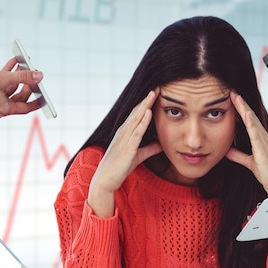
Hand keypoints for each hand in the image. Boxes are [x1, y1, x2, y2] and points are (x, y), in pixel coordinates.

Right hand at [0, 58, 43, 117]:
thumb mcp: (2, 78)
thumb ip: (23, 76)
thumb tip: (40, 75)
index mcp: (5, 109)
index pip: (27, 107)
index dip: (38, 100)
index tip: (46, 94)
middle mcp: (0, 108)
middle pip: (20, 97)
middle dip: (27, 83)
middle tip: (34, 71)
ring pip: (10, 88)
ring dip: (17, 76)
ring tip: (24, 62)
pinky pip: (1, 85)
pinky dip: (7, 75)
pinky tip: (13, 62)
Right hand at [88, 90, 162, 216]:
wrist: (105, 181)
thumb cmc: (119, 168)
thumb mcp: (138, 156)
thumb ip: (149, 149)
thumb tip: (162, 144)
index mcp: (125, 133)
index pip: (137, 114)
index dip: (146, 103)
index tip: (156, 93)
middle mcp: (123, 133)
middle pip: (137, 112)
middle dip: (147, 99)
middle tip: (157, 87)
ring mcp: (124, 139)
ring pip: (136, 119)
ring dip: (145, 106)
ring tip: (154, 93)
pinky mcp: (126, 149)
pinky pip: (136, 133)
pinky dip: (142, 122)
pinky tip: (148, 113)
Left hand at [225, 92, 267, 194]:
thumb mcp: (250, 163)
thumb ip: (239, 156)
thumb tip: (227, 151)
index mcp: (260, 140)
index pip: (249, 121)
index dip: (241, 110)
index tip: (233, 99)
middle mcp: (264, 138)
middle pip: (251, 117)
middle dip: (242, 104)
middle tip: (232, 92)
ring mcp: (265, 142)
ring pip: (253, 122)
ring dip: (245, 109)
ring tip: (236, 97)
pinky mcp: (264, 150)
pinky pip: (256, 134)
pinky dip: (251, 123)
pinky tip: (247, 114)